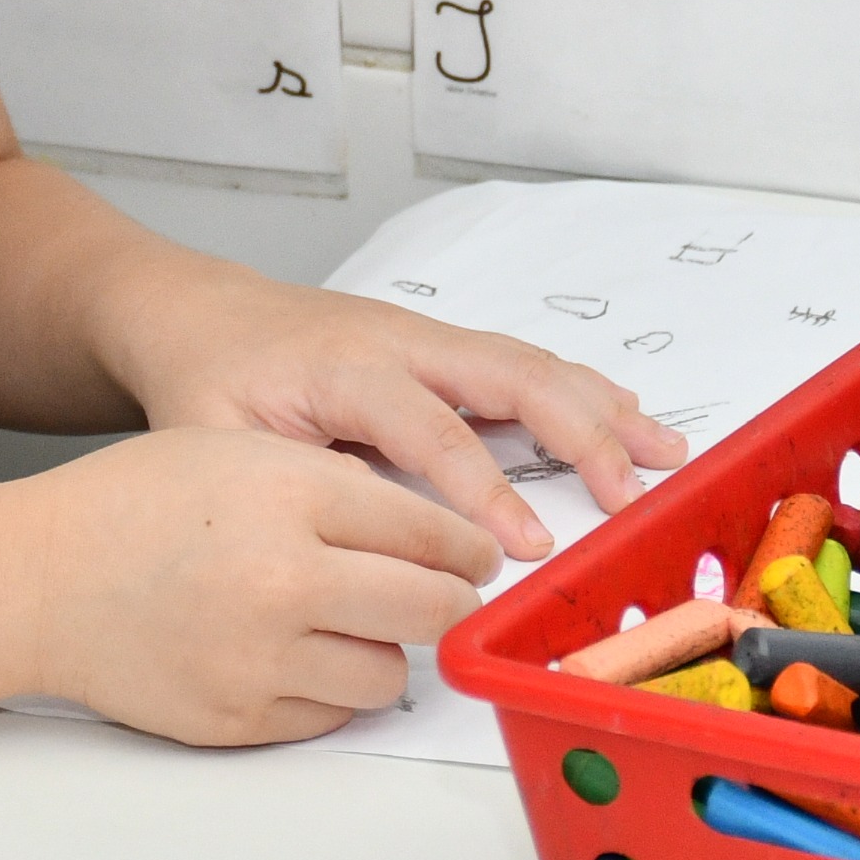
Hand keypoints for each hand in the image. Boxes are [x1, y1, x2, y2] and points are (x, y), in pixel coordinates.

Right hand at [14, 426, 498, 744]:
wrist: (41, 578)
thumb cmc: (136, 503)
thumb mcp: (242, 450)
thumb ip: (336, 484)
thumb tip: (428, 533)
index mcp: (290, 494)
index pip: (429, 530)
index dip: (469, 545)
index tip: (478, 554)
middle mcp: (284, 578)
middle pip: (431, 608)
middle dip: (452, 602)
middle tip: (449, 594)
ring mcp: (262, 658)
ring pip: (390, 674)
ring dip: (387, 649)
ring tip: (353, 621)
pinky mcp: (240, 719)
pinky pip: (332, 715)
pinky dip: (330, 686)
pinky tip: (299, 650)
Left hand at [106, 270, 688, 561]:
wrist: (195, 313)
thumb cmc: (206, 380)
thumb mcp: (217, 439)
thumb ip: (287, 487)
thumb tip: (356, 546)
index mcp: (346, 367)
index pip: (431, 430)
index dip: (483, 490)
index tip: (528, 545)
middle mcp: (400, 341)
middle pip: (508, 375)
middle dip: (579, 433)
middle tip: (632, 495)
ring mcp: (426, 338)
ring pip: (528, 363)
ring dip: (600, 407)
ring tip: (664, 454)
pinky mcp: (438, 348)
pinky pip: (520, 363)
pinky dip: (580, 390)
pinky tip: (624, 417)